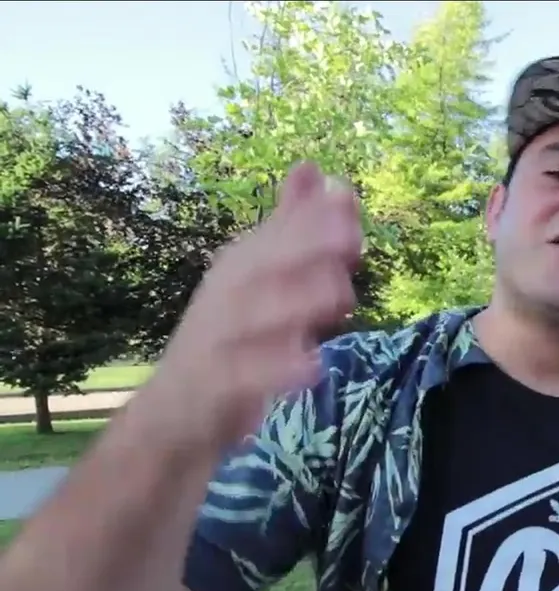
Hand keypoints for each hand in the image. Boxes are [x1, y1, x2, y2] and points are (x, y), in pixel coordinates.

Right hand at [139, 162, 362, 450]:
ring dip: (295, 303)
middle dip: (303, 248)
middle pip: (260, 266)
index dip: (312, 217)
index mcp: (239, 269)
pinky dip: (275, 372)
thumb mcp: (260, 282)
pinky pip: (242, 378)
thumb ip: (291, 231)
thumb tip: (315, 170)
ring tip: (340, 295)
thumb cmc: (231, 342)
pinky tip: (312, 365)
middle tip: (351, 240)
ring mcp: (214, 342)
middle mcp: (223, 298)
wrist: (174, 417)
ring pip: (251, 317)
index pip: (275, 233)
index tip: (350, 200)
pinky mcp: (211, 389)